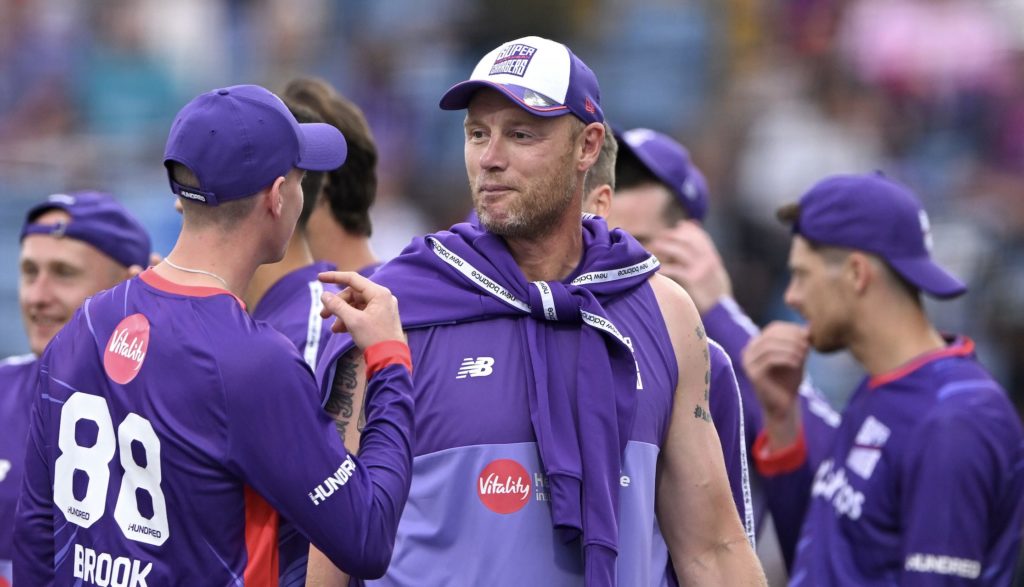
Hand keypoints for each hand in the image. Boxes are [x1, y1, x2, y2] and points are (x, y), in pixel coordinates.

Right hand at [319, 271, 404, 349]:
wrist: (391, 360)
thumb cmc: (375, 338)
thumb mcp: (353, 321)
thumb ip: (337, 306)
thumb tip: (324, 295)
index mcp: (379, 293)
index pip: (353, 279)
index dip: (334, 277)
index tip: (319, 278)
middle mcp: (382, 298)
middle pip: (353, 294)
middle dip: (337, 304)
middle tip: (323, 315)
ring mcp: (382, 308)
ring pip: (356, 305)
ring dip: (342, 314)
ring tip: (333, 328)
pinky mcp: (380, 319)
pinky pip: (362, 314)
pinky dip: (350, 320)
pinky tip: (340, 330)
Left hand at [648, 221, 731, 312]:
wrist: (722, 313)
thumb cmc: (715, 294)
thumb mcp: (716, 274)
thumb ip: (707, 260)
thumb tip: (698, 253)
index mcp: (713, 258)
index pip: (701, 236)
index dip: (689, 229)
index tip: (679, 226)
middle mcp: (708, 260)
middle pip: (688, 240)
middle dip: (673, 235)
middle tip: (660, 236)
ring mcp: (700, 269)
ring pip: (680, 250)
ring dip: (665, 246)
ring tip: (654, 246)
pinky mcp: (693, 280)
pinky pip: (675, 269)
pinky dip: (664, 266)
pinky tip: (656, 267)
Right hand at [742, 321, 808, 447]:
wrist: (784, 405)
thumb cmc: (790, 380)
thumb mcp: (796, 356)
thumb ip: (799, 342)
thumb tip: (810, 325)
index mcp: (757, 344)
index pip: (773, 328)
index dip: (791, 329)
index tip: (808, 335)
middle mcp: (748, 350)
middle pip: (771, 334)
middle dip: (791, 337)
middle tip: (807, 344)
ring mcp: (748, 362)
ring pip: (770, 346)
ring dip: (790, 348)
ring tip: (804, 355)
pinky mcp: (752, 373)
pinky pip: (769, 359)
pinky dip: (786, 358)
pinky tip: (797, 363)